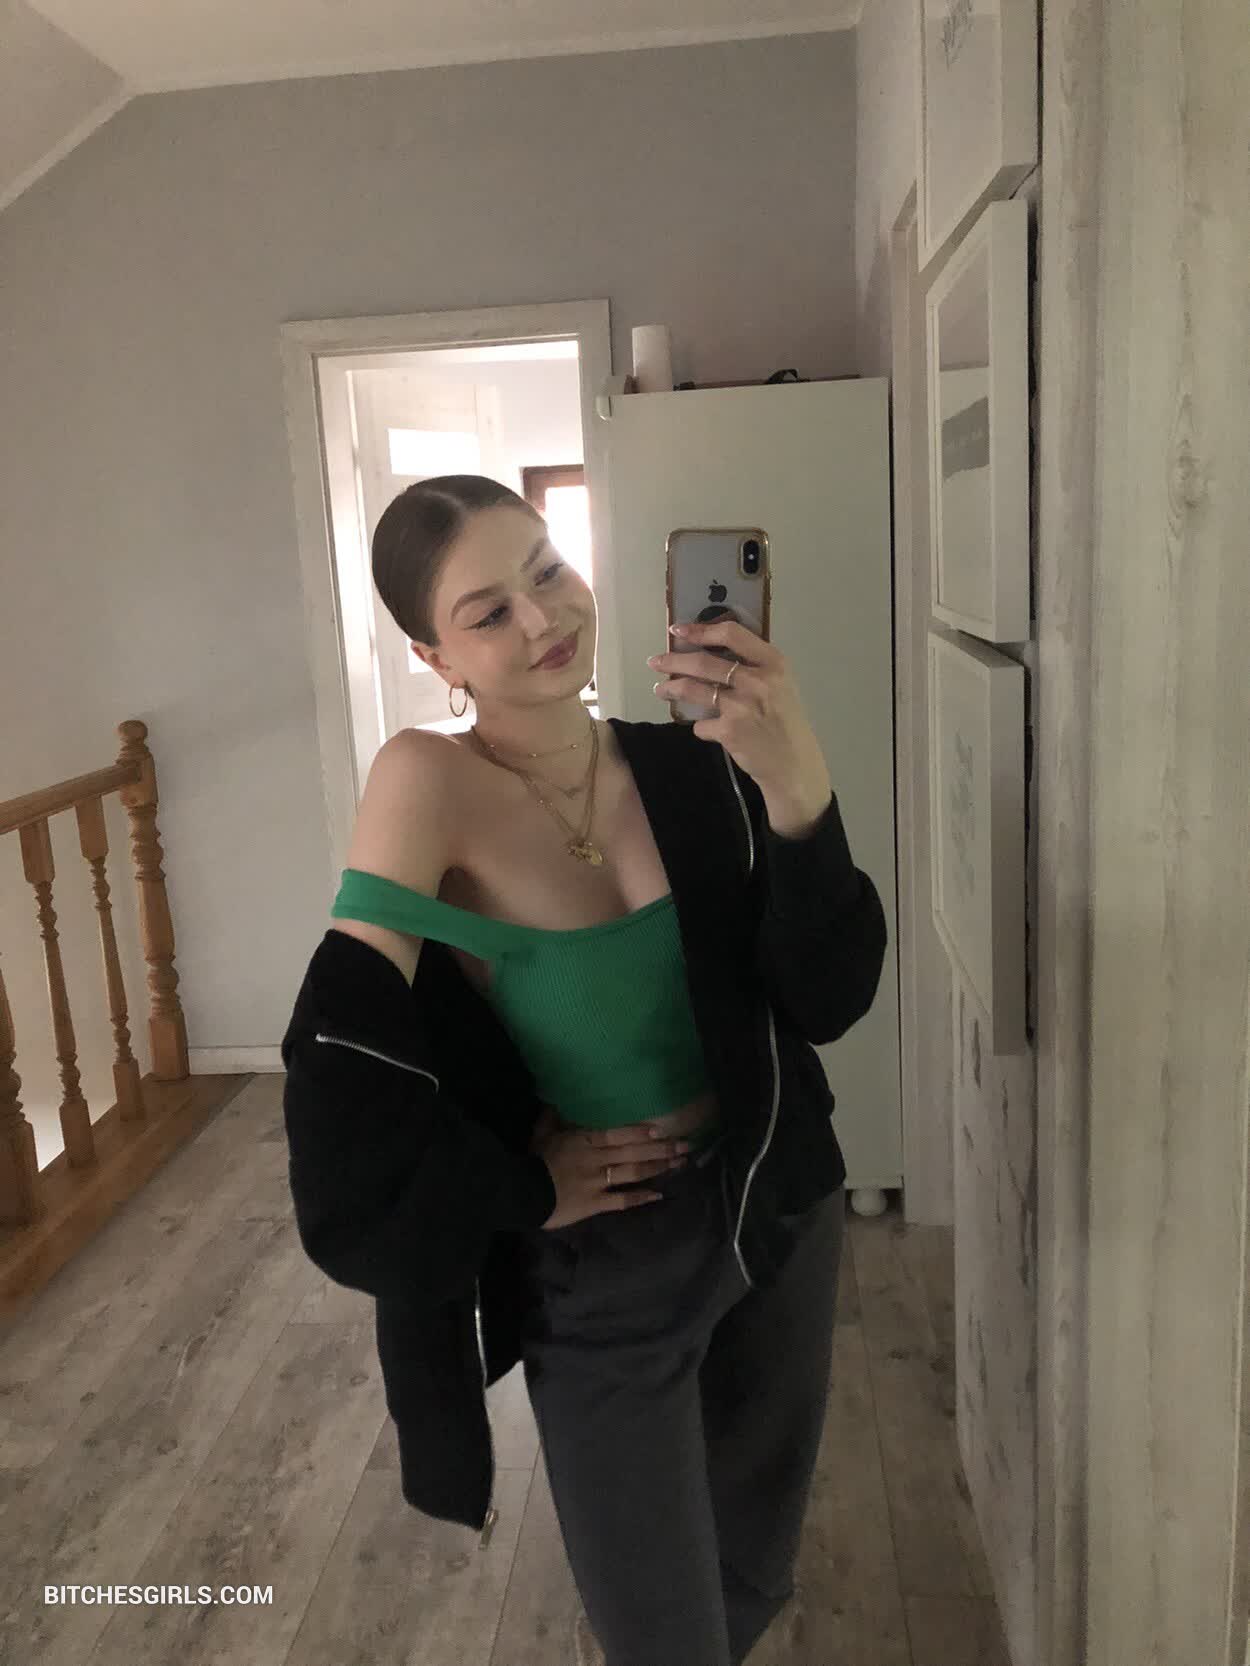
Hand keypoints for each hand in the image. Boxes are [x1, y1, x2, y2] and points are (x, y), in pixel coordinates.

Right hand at [528, 1104, 690, 1229]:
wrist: (520, 1192)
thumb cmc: (532, 1160)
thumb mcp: (541, 1133)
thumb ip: (553, 1117)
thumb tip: (557, 1099)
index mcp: (584, 1140)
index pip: (617, 1134)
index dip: (641, 1132)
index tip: (663, 1129)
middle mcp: (596, 1159)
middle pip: (634, 1152)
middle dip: (662, 1149)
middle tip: (686, 1146)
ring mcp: (598, 1183)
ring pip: (634, 1173)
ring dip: (658, 1168)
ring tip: (680, 1164)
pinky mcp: (595, 1204)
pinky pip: (622, 1201)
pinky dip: (640, 1198)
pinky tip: (659, 1195)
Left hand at [648, 618, 831, 805]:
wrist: (793, 763)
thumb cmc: (785, 721)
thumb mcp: (781, 684)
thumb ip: (754, 666)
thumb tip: (710, 650)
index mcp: (773, 663)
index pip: (731, 634)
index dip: (700, 630)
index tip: (679, 630)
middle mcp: (758, 681)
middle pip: (703, 662)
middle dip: (673, 660)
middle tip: (655, 661)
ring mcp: (742, 706)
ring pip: (693, 689)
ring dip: (671, 688)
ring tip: (661, 689)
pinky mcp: (729, 731)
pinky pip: (701, 724)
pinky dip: (699, 727)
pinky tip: (705, 729)